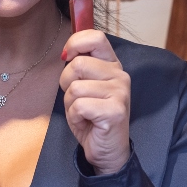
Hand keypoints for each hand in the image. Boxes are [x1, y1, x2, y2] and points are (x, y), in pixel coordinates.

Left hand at [60, 30, 130, 174]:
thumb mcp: (84, 86)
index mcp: (112, 65)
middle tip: (76, 99)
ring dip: (70, 103)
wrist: (107, 149)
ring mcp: (120, 92)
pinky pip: (79, 105)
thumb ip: (80, 66)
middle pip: (77, 64)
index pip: (96, 37)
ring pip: (75, 87)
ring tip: (83, 112)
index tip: (67, 57)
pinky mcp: (115, 111)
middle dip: (66, 83)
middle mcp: (119, 75)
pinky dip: (75, 116)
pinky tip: (86, 122)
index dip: (75, 43)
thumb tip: (67, 51)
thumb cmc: (92, 117)